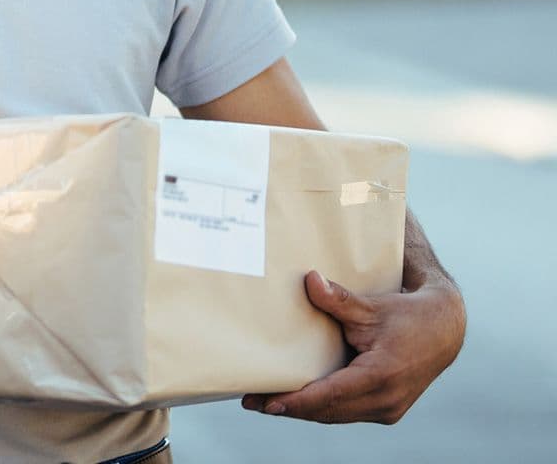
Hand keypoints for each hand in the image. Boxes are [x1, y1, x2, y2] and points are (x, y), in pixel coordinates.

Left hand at [242, 269, 465, 423]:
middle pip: (329, 410)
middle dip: (290, 408)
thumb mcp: (372, 306)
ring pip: (337, 415)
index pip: (332, 394)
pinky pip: (348, 413)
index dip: (298, 401)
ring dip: (303, 411)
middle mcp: (387, 399)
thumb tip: (310, 280)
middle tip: (251, 402)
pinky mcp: (388, 410)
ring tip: (265, 403)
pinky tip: (296, 402)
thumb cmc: (406, 315)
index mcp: (383, 375)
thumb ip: (339, 299)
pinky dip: (322, 408)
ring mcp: (389, 408)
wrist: (444, 330)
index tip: (268, 403)